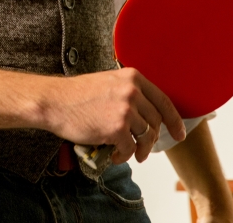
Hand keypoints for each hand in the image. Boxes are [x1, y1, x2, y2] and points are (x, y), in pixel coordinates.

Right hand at [39, 67, 183, 164]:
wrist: (54, 102)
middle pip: (156, 121)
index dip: (174, 121)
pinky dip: (124, 156)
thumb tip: (147, 115)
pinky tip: (115, 155)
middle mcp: (133, 91)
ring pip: (146, 136)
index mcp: (133, 78)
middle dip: (152, 140)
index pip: (164, 101)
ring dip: (139, 150)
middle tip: (145, 150)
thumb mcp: (108, 83)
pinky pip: (130, 148)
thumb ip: (129, 93)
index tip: (179, 134)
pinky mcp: (117, 128)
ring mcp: (126, 109)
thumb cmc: (76, 95)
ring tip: (128, 154)